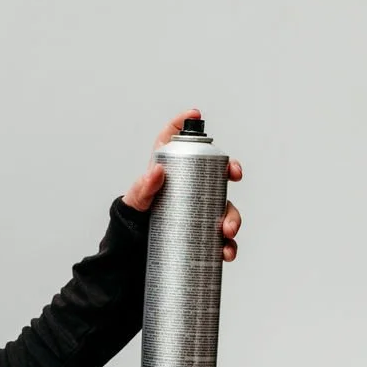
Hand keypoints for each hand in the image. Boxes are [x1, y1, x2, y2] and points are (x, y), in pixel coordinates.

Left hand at [121, 108, 242, 261]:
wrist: (131, 250)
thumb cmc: (133, 219)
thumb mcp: (136, 202)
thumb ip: (143, 186)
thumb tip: (156, 171)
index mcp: (171, 171)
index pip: (178, 141)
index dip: (185, 123)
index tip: (194, 114)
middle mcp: (191, 187)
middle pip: (216, 170)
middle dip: (231, 169)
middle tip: (234, 176)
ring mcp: (200, 209)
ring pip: (226, 207)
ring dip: (233, 217)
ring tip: (227, 231)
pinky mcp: (204, 233)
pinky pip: (223, 238)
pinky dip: (229, 246)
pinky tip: (226, 252)